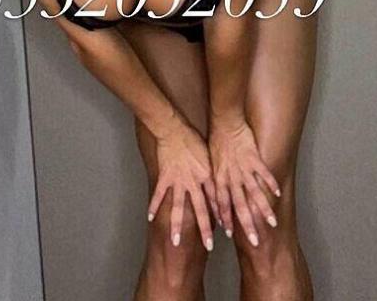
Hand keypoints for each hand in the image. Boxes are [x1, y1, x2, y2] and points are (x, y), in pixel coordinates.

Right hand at [147, 116, 217, 251]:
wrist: (174, 129)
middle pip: (200, 210)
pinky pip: (159, 195)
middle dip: (205, 229)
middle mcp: (193, 182)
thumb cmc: (193, 139)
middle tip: (209, 246)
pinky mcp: (164, 177)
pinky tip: (149, 218)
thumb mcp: (208, 155)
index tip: (227, 231)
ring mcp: (178, 181)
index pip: (216, 200)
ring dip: (177, 226)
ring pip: (178, 208)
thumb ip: (212, 171)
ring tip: (175, 242)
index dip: (222, 216)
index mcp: (207, 176)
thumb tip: (220, 183)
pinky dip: (153, 206)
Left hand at [209, 117, 280, 246]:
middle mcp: (232, 176)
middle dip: (247, 224)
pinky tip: (278, 193)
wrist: (224, 121)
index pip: (221, 203)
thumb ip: (214, 180)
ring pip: (254, 193)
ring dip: (264, 209)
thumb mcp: (210, 163)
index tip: (229, 234)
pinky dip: (271, 183)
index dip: (225, 218)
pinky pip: (264, 173)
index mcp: (219, 178)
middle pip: (240, 205)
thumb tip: (212, 196)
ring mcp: (244, 168)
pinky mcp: (254, 158)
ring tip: (272, 223)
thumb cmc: (215, 141)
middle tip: (255, 240)